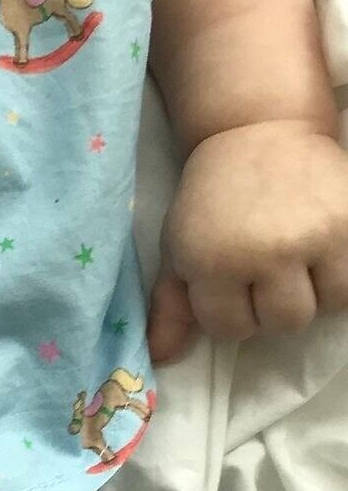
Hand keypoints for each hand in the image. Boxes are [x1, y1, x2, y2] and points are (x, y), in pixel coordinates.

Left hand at [147, 122, 347, 362]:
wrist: (256, 132)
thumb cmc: (212, 199)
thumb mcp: (179, 249)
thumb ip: (171, 307)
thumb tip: (161, 358)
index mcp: (213, 261)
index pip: (231, 329)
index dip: (232, 313)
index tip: (231, 285)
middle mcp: (266, 251)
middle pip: (285, 323)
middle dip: (274, 306)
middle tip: (267, 271)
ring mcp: (315, 235)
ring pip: (328, 306)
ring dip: (314, 292)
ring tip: (297, 261)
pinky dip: (341, 273)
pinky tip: (322, 253)